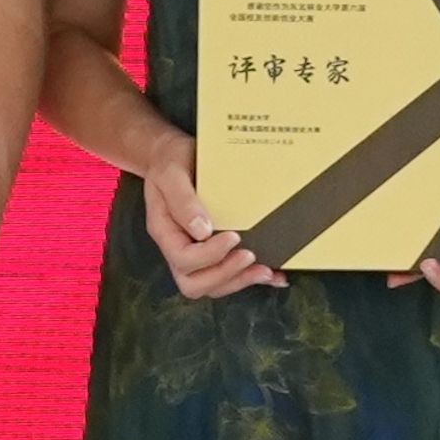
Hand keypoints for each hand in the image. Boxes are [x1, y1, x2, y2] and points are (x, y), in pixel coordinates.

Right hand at [132, 163, 277, 301]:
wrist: (171, 154)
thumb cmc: (170, 160)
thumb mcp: (171, 172)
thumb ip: (183, 200)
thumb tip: (202, 230)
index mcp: (165, 231)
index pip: (183, 259)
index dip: (210, 255)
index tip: (234, 236)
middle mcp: (178, 248)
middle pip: (194, 284)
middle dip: (226, 275)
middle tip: (250, 257)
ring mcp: (195, 252)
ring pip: (212, 286)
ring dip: (240, 280)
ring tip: (266, 270)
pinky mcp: (212, 250)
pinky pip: (228, 275)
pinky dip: (252, 279)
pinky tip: (274, 276)